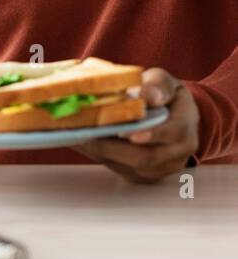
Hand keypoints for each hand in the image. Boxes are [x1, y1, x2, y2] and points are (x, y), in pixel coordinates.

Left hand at [71, 68, 197, 183]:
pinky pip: (119, 169)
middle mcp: (176, 154)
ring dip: (99, 152)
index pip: (171, 134)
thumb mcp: (164, 83)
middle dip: (111, 147)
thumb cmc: (165, 96)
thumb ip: (157, 86)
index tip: (126, 133)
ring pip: (128, 166)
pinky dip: (97, 156)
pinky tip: (78, 142)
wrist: (173, 117)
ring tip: (73, 136)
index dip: (150, 134)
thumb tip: (146, 95)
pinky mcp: (142, 176)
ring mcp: (160, 169)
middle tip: (83, 134)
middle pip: (144, 157)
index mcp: (185, 129)